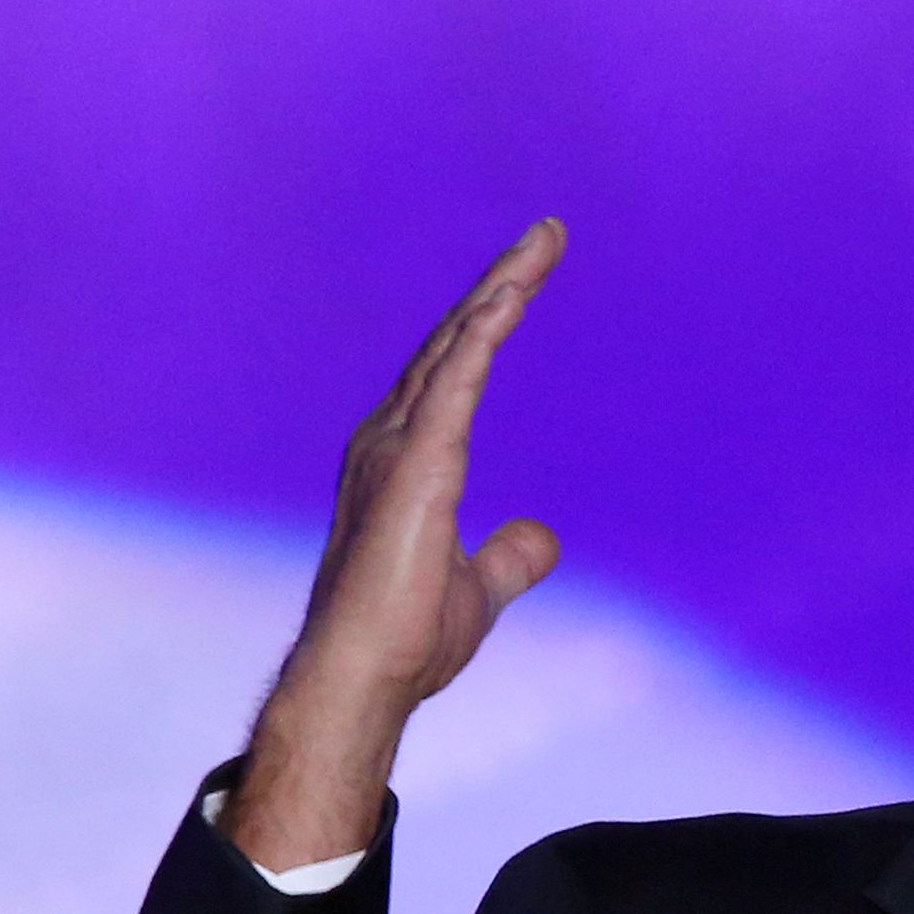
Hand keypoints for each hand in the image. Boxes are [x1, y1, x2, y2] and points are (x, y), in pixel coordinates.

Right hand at [222, 219, 567, 869]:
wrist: (366, 677)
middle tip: (546, 236)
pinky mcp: (416, 465)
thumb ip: (510, 556)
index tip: (530, 277)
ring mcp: (397, 446)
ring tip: (542, 244)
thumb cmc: (405, 639)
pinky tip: (512, 298)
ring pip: (456, 347)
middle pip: (455, 341)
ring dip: (500, 291)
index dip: (491, 321)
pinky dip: (483, 336)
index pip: (455, 371)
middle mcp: (391, 437)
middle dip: (501, 285)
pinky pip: (456, 383)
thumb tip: (546, 536)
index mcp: (405, 459)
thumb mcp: (479, 588)